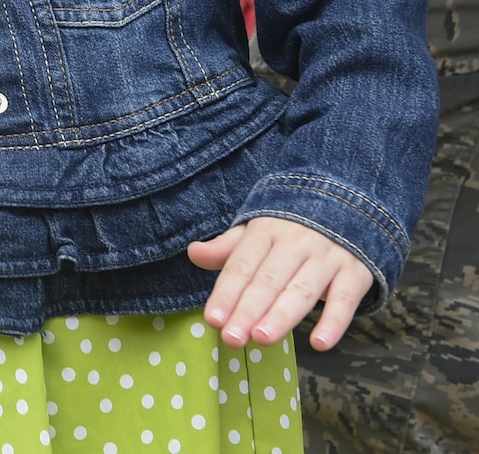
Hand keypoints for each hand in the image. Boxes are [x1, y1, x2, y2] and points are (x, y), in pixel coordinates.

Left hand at [188, 216, 374, 350]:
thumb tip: (194, 253)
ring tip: (261, 338)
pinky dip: (335, 322)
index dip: (226, 293)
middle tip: (232, 337)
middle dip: (248, 310)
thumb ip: (228, 249)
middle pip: (268, 280)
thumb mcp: (258, 232)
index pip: (242, 266)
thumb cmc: (291, 230)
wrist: (349, 205)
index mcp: (266, 231)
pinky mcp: (356, 273)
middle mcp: (297, 242)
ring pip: (302, 290)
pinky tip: (319, 344)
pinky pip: (345, 300)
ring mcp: (328, 257)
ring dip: (282, 316)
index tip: (212, 319)